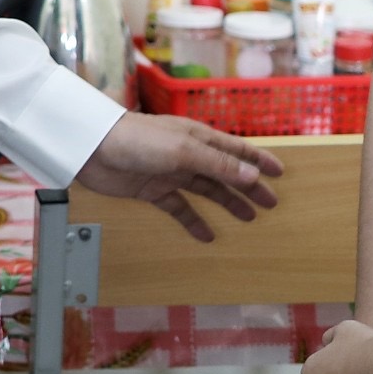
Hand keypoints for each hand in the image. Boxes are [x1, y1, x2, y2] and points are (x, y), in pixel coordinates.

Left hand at [74, 111, 283, 240]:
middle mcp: (187, 154)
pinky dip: (193, 221)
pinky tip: (207, 235)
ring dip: (227, 203)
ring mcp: (169, 172)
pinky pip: (179, 208)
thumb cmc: (139, 140)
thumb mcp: (183, 151)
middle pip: (225, 173)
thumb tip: (253, 177)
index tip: (280, 172)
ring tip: (248, 219)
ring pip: (205, 190)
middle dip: (249, 187)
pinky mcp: (152, 190)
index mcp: (198, 138)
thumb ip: (218, 165)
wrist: (92, 148)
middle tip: (270, 204)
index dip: (258, 161)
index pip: (236, 150)